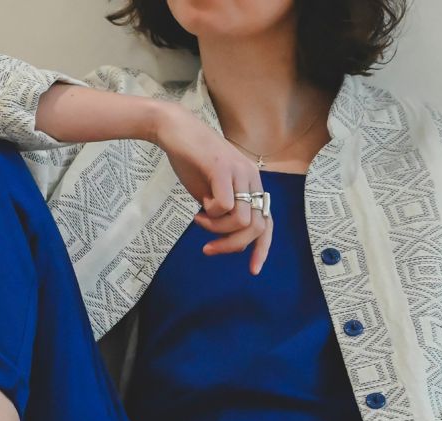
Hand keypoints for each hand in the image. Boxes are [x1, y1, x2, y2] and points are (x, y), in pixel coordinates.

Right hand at [154, 103, 273, 275]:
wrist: (174, 130)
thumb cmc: (192, 162)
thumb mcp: (212, 195)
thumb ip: (224, 216)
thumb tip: (232, 241)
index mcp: (252, 183)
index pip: (267, 222)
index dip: (262, 248)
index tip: (253, 270)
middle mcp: (251, 177)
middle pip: (256, 227)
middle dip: (232, 245)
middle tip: (209, 248)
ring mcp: (239, 171)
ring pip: (241, 220)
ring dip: (218, 229)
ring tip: (200, 219)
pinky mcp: (222, 167)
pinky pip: (225, 206)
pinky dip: (211, 214)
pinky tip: (199, 206)